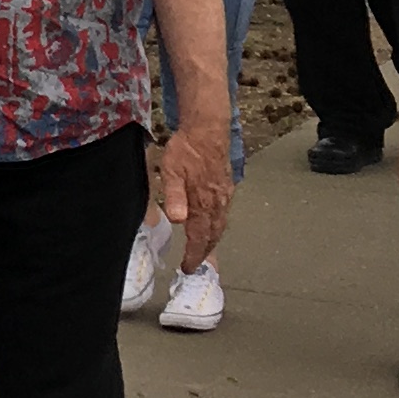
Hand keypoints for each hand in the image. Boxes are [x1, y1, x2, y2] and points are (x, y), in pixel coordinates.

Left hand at [157, 123, 234, 264]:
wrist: (208, 129)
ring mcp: (224, 195)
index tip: (188, 268)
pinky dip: (218, 225)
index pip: (199, 236)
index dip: (194, 254)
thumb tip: (178, 220)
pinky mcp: (227, 187)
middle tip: (195, 263)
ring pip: (220, 225)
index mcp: (203, 202)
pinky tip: (212, 224)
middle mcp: (217, 202)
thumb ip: (174, 195)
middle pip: (213, 234)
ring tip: (203, 250)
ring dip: (212, 240)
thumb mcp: (171, 171)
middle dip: (204, 251)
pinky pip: (224, 213)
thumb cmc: (186, 149)